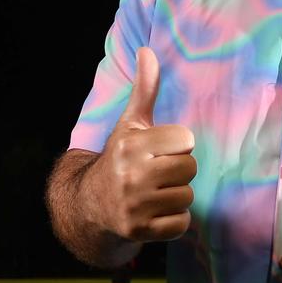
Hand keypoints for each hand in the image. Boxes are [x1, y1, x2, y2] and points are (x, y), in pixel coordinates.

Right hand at [82, 46, 196, 242]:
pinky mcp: (140, 232)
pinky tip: (156, 211)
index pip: (185, 140)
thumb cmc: (120, 158)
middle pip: (189, 168)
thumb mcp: (130, 123)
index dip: (177, 144)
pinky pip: (181, 223)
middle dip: (179, 170)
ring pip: (187, 196)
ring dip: (177, 195)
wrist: (91, 203)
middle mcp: (130, 176)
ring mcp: (134, 206)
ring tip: (157, 191)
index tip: (160, 149)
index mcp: (130, 146)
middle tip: (160, 172)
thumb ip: (144, 90)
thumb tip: (147, 50)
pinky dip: (174, 220)